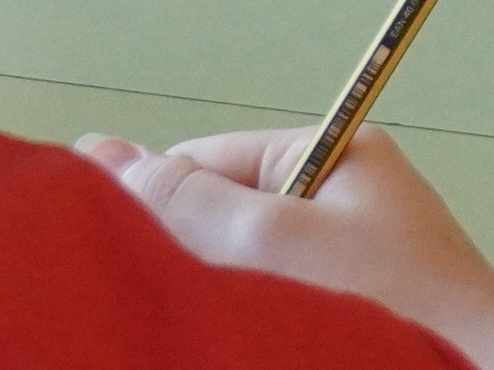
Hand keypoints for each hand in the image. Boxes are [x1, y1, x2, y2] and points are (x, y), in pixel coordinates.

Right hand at [77, 128, 493, 368]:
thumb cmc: (394, 307)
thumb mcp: (269, 237)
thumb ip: (183, 198)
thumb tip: (99, 152)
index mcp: (338, 153)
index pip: (211, 159)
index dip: (163, 204)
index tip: (134, 252)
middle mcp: (348, 201)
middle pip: (229, 219)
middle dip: (201, 259)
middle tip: (201, 298)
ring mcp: (356, 265)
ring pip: (252, 273)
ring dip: (233, 299)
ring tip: (240, 325)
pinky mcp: (361, 317)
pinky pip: (284, 308)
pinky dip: (262, 325)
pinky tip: (255, 341)